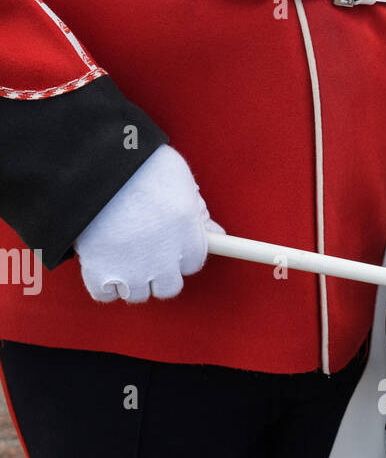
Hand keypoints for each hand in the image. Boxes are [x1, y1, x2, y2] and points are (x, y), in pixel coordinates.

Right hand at [74, 144, 223, 302]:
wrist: (98, 162)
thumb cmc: (142, 164)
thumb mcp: (181, 180)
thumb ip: (198, 211)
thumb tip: (215, 233)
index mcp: (189, 237)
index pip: (192, 264)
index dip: (179, 254)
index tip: (168, 243)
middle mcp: (165, 260)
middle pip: (168, 287)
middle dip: (159, 274)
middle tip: (145, 252)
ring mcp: (133, 270)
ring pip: (138, 294)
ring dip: (131, 280)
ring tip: (120, 254)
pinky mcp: (100, 272)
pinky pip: (104, 294)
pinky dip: (103, 284)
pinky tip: (101, 264)